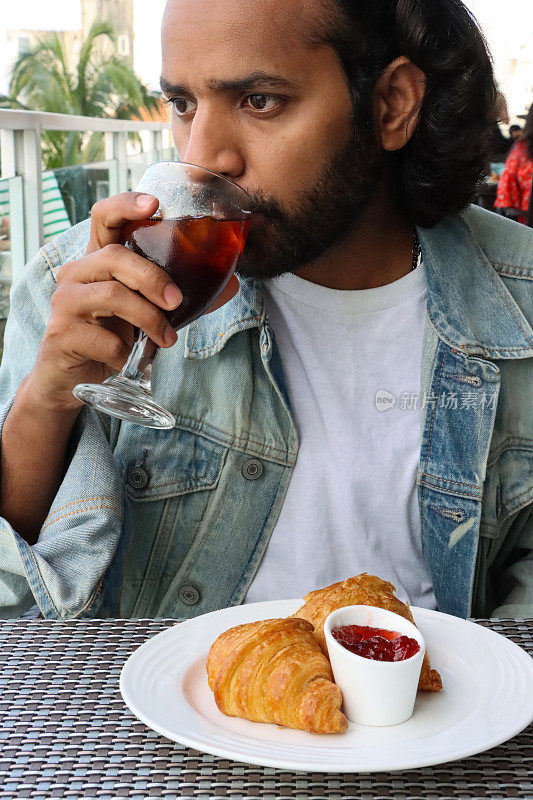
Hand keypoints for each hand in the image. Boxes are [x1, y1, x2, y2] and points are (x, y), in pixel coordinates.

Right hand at [29, 192, 239, 411]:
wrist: (74, 379)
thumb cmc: (112, 336)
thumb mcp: (147, 310)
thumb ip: (181, 296)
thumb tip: (232, 285)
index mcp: (98, 260)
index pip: (103, 217)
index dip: (126, 204)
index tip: (155, 205)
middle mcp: (76, 273)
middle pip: (114, 257)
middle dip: (153, 278)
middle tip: (176, 301)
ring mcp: (65, 302)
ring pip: (112, 296)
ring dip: (148, 319)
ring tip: (166, 339)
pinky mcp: (62, 334)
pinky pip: (104, 339)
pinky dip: (126, 353)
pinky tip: (129, 360)